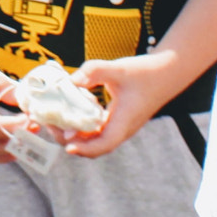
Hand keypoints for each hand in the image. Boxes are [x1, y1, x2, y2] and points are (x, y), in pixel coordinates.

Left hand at [64, 54, 179, 158]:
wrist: (165, 74)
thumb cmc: (144, 72)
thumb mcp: (116, 68)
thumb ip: (93, 71)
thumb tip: (70, 81)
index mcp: (125, 121)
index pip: (106, 143)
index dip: (87, 148)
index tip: (68, 146)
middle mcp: (123, 128)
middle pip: (96, 145)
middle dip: (73, 141)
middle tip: (50, 126)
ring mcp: (121, 125)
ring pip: (97, 139)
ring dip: (76, 135)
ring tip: (54, 121)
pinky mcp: (118, 120)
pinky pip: (99, 130)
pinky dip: (83, 127)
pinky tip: (69, 113)